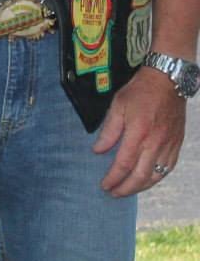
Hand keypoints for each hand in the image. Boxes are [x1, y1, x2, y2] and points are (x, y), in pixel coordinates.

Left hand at [94, 66, 186, 196]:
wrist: (167, 82)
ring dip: (141, 187)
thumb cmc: (140, 91)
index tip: (104, 185)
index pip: (124, 164)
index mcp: (138, 133)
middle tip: (113, 193)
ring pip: (156, 176)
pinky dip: (156, 178)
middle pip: (141, 176)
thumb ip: (109, 130)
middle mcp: (156, 143)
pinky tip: (147, 180)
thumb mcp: (118, 105)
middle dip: (126, 188)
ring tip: (127, 189)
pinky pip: (167, 169)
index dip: (114, 178)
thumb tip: (98, 150)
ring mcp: (169, 146)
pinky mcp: (177, 145)